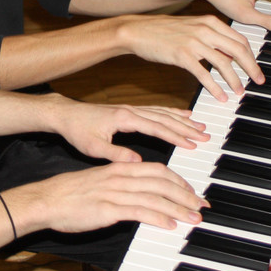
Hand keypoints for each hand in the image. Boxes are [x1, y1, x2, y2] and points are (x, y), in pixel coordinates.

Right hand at [7, 162, 208, 233]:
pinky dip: (158, 218)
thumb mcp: (100, 181)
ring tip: (194, 218)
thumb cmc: (70, 193)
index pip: (158, 169)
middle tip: (202, 205)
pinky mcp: (108, 209)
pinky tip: (170, 224)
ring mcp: (115, 192)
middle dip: (186, 194)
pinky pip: (139, 212)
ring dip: (179, 208)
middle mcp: (120, 176)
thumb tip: (141, 194)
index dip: (179, 179)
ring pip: (156, 197)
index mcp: (120, 167)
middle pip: (162, 181)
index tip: (192, 191)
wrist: (47, 199)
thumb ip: (122, 184)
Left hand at [48, 97, 208, 161]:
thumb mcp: (93, 146)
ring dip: (181, 119)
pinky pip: (155, 110)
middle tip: (205, 134)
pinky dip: (170, 112)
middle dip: (186, 127)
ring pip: (162, 112)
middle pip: (164, 118)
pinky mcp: (128, 110)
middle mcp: (131, 111)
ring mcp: (131, 109)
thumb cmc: (77, 130)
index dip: (175, 136)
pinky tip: (180, 115)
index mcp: (125, 119)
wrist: (65, 114)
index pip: (156, 127)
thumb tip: (137, 161)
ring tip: (199, 125)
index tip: (192, 144)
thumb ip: (116, 153)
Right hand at [118, 13, 260, 99]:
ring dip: (235, 80)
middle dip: (251, 69)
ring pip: (224, 63)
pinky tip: (219, 96)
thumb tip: (227, 53)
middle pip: (238, 51)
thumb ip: (210, 37)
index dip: (252, 56)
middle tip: (257, 82)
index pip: (240, 40)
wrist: (137, 30)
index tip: (256, 69)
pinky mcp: (182, 55)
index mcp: (210, 22)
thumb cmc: (162, 30)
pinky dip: (215, 87)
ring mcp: (194, 42)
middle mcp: (205, 30)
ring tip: (239, 92)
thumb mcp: (191, 27)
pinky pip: (204, 74)